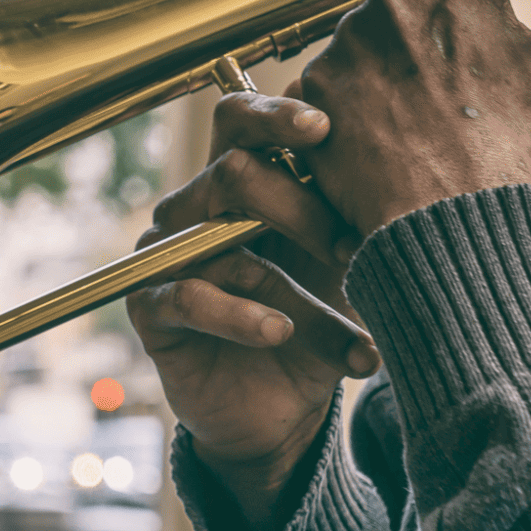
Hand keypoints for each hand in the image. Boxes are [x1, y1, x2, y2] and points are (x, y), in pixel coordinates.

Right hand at [127, 92, 378, 530]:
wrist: (277, 414)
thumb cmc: (313, 329)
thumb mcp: (342, 274)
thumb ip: (347, 219)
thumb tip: (382, 165)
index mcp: (238, 188)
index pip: (238, 124)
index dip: (274, 117)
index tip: (324, 127)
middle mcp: (195, 212)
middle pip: (230, 172)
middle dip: (298, 207)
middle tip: (348, 248)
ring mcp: (167, 258)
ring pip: (217, 240)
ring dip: (286, 285)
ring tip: (333, 322)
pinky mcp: (149, 308)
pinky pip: (187, 298)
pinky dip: (238, 316)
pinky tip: (276, 334)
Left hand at [299, 0, 530, 235]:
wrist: (450, 217)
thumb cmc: (507, 152)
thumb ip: (517, 39)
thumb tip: (508, 32)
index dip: (448, 11)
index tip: (447, 36)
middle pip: (394, 11)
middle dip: (405, 44)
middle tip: (422, 91)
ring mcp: (348, 40)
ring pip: (357, 50)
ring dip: (372, 79)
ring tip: (400, 124)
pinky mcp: (314, 84)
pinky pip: (326, 90)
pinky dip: (342, 113)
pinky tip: (370, 141)